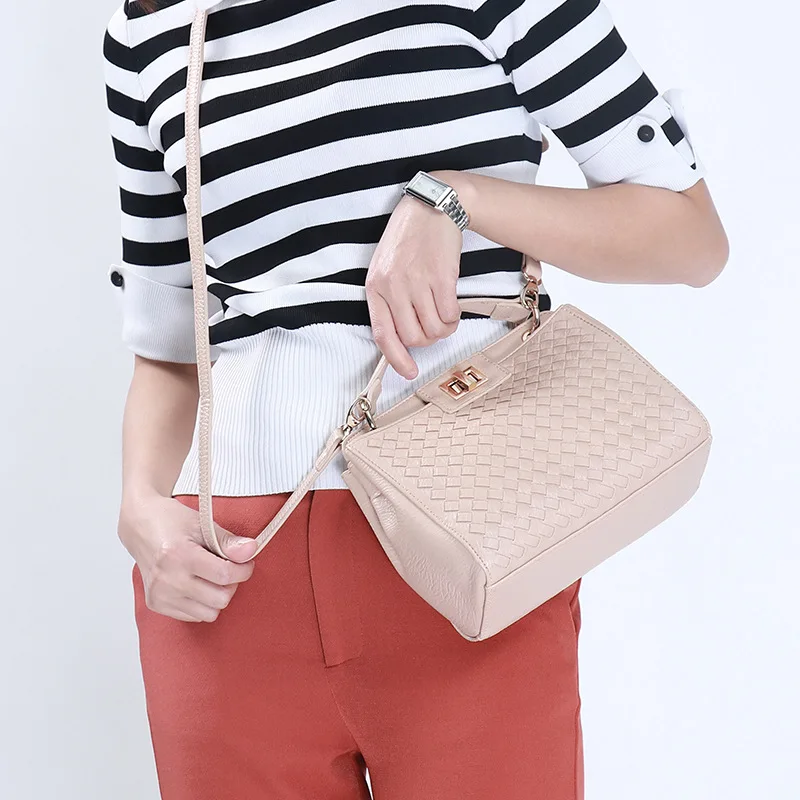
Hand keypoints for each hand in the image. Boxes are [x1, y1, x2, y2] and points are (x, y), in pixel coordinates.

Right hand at [118, 491, 257, 622]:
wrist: (140, 527)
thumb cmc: (172, 522)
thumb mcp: (202, 524)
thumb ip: (228, 541)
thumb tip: (251, 550)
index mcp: (179, 555)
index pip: (224, 575)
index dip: (243, 570)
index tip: (246, 563)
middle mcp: (167, 579)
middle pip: (220, 599)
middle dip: (231, 584)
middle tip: (227, 568)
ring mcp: (160, 595)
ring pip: (209, 613)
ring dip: (217, 596)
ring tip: (211, 577)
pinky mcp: (155, 605)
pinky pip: (193, 617)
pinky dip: (202, 604)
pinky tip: (196, 584)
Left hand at [365, 178, 468, 379]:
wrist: (431, 209)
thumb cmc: (408, 241)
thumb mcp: (385, 270)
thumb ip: (389, 301)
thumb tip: (403, 338)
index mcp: (375, 288)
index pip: (383, 334)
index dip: (396, 359)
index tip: (409, 371)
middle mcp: (393, 287)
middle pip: (413, 337)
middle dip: (427, 340)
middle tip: (433, 326)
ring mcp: (416, 282)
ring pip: (434, 330)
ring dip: (444, 329)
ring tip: (444, 314)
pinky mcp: (441, 278)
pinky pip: (450, 316)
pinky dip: (454, 317)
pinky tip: (452, 304)